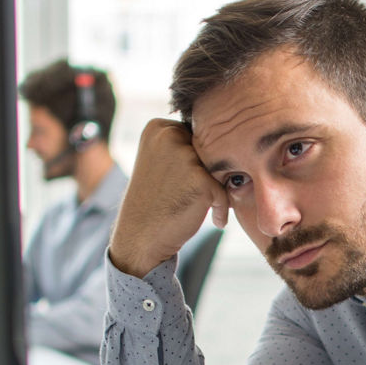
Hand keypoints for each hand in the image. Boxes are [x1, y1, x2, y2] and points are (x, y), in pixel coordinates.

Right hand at [108, 119, 229, 277]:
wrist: (140, 237)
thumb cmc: (155, 201)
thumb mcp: (161, 161)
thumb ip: (184, 146)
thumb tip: (225, 137)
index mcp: (158, 128)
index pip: (196, 136)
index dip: (198, 160)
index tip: (188, 181)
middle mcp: (169, 136)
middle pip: (210, 150)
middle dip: (211, 173)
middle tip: (201, 195)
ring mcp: (185, 157)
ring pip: (219, 169)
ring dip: (218, 189)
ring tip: (204, 206)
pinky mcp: (200, 180)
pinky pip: (224, 191)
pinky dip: (221, 207)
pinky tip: (215, 220)